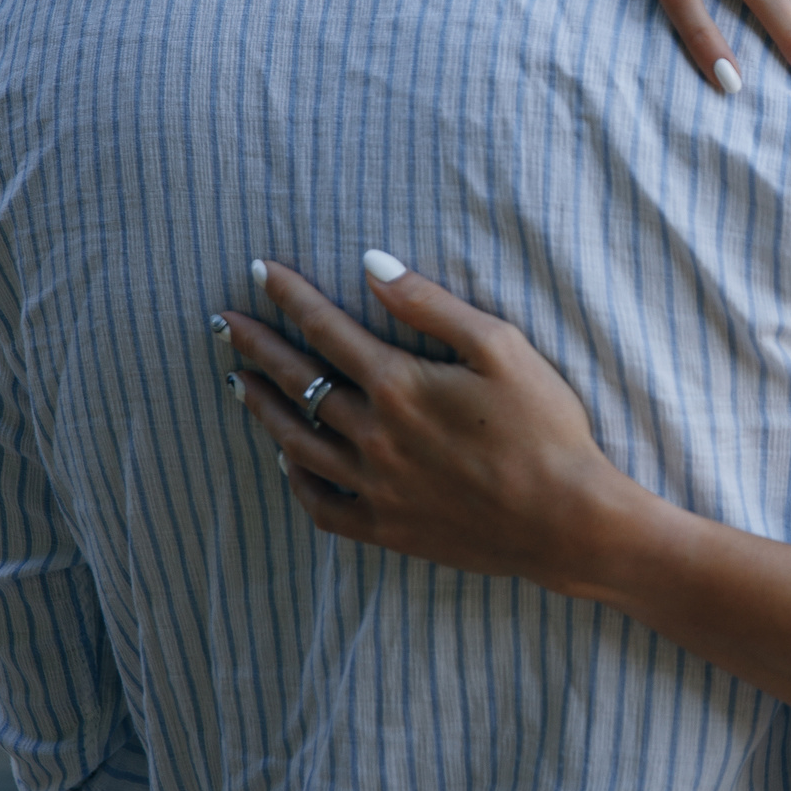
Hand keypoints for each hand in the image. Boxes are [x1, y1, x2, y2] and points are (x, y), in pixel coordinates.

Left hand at [218, 255, 654, 594]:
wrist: (565, 520)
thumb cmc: (544, 427)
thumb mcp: (500, 347)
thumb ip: (430, 305)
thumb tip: (373, 263)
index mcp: (399, 385)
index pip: (327, 329)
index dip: (290, 297)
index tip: (259, 271)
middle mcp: (374, 436)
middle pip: (298, 382)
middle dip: (257, 347)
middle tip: (225, 323)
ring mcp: (375, 486)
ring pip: (297, 442)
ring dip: (263, 408)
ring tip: (238, 383)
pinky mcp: (387, 527)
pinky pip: (320, 504)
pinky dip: (296, 478)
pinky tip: (288, 459)